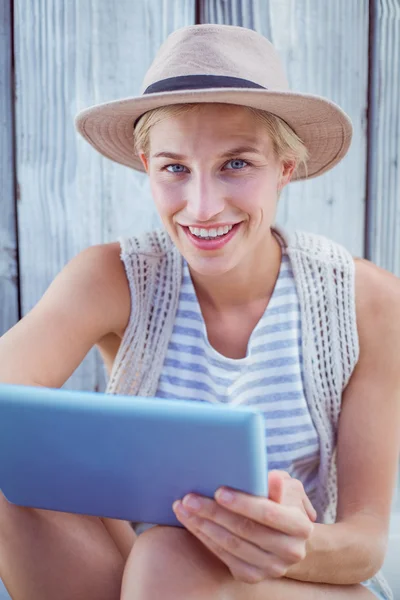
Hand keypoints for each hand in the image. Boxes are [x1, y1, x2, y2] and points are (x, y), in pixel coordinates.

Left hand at [172, 470, 315, 583]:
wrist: (285, 536)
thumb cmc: (281, 503)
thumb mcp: (287, 489)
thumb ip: (278, 485)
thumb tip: (271, 478)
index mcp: (300, 527)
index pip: (268, 514)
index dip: (243, 503)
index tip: (218, 491)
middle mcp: (290, 552)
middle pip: (245, 530)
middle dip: (214, 512)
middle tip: (189, 498)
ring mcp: (271, 568)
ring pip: (231, 545)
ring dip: (202, 525)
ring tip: (183, 507)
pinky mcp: (252, 576)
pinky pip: (224, 557)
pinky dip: (204, 538)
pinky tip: (191, 522)